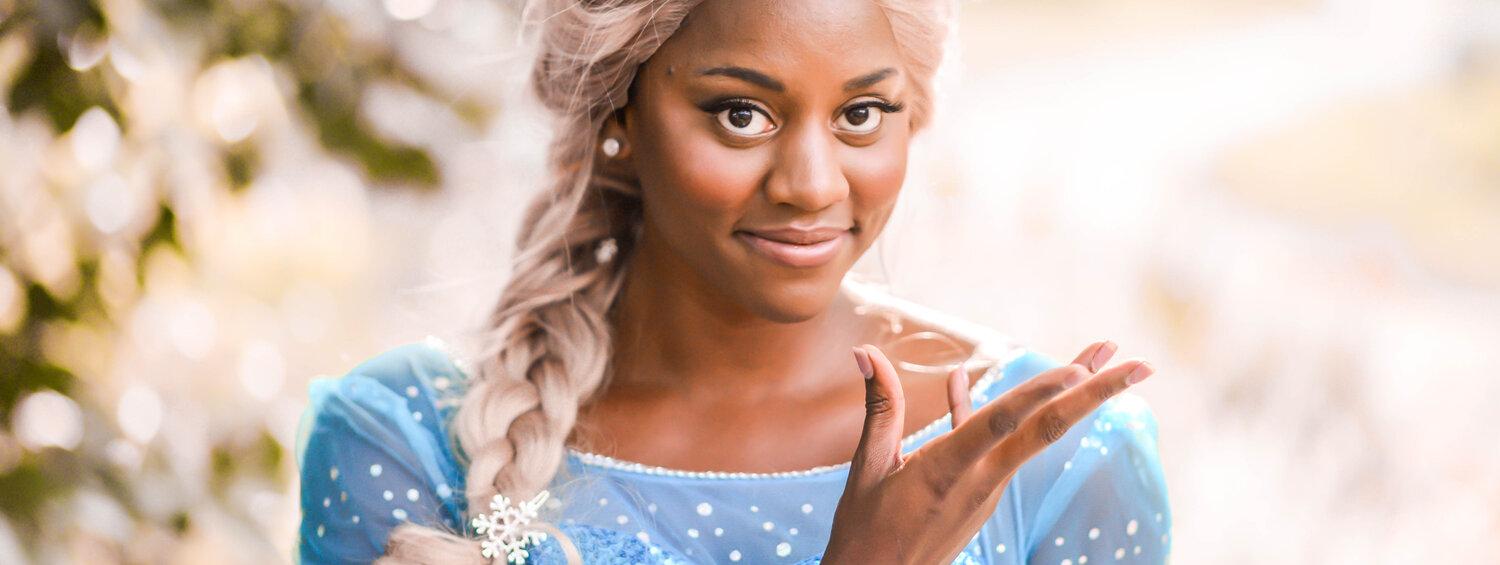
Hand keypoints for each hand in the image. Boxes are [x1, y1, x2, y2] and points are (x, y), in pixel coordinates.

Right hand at [823, 341, 1152, 563]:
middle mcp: (980, 480)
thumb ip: (879, 407)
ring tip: (1098, 362)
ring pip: (1036, 437)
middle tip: (1139, 364)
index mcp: (947, 471)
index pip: (1004, 424)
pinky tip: (973, 384)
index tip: (1080, 367)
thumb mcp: (867, 468)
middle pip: (1047, 431)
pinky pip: (1001, 447)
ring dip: (1073, 400)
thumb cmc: (865, 532)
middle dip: (1096, 394)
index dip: (1041, 393)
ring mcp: (987, 491)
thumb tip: (866, 351)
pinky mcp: (982, 498)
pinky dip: (1004, 414)